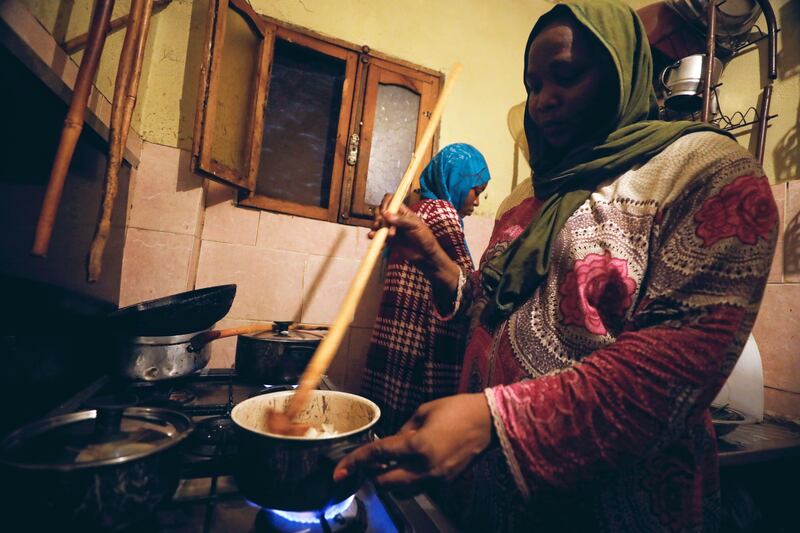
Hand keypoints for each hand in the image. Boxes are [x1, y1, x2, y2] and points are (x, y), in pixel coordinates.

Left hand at [333, 393, 492, 495]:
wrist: (489, 422)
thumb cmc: (457, 410)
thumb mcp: (423, 412)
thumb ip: (402, 431)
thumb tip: (390, 445)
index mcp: (417, 446)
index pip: (377, 456)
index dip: (354, 462)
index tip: (339, 471)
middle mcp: (425, 468)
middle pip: (385, 483)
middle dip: (371, 475)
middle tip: (366, 464)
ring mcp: (436, 479)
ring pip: (400, 492)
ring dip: (388, 482)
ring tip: (387, 465)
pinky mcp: (445, 483)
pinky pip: (417, 489)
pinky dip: (406, 482)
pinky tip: (407, 466)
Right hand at [369, 194, 460, 290]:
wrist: (425, 256)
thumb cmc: (424, 238)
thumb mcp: (415, 226)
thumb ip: (401, 220)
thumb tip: (385, 213)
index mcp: (403, 212)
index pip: (391, 200)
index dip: (385, 203)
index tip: (384, 212)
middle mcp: (396, 218)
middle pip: (381, 210)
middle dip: (378, 217)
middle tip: (381, 225)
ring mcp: (391, 228)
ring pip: (378, 222)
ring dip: (375, 226)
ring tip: (377, 233)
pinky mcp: (388, 239)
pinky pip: (378, 235)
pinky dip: (374, 235)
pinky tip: (373, 237)